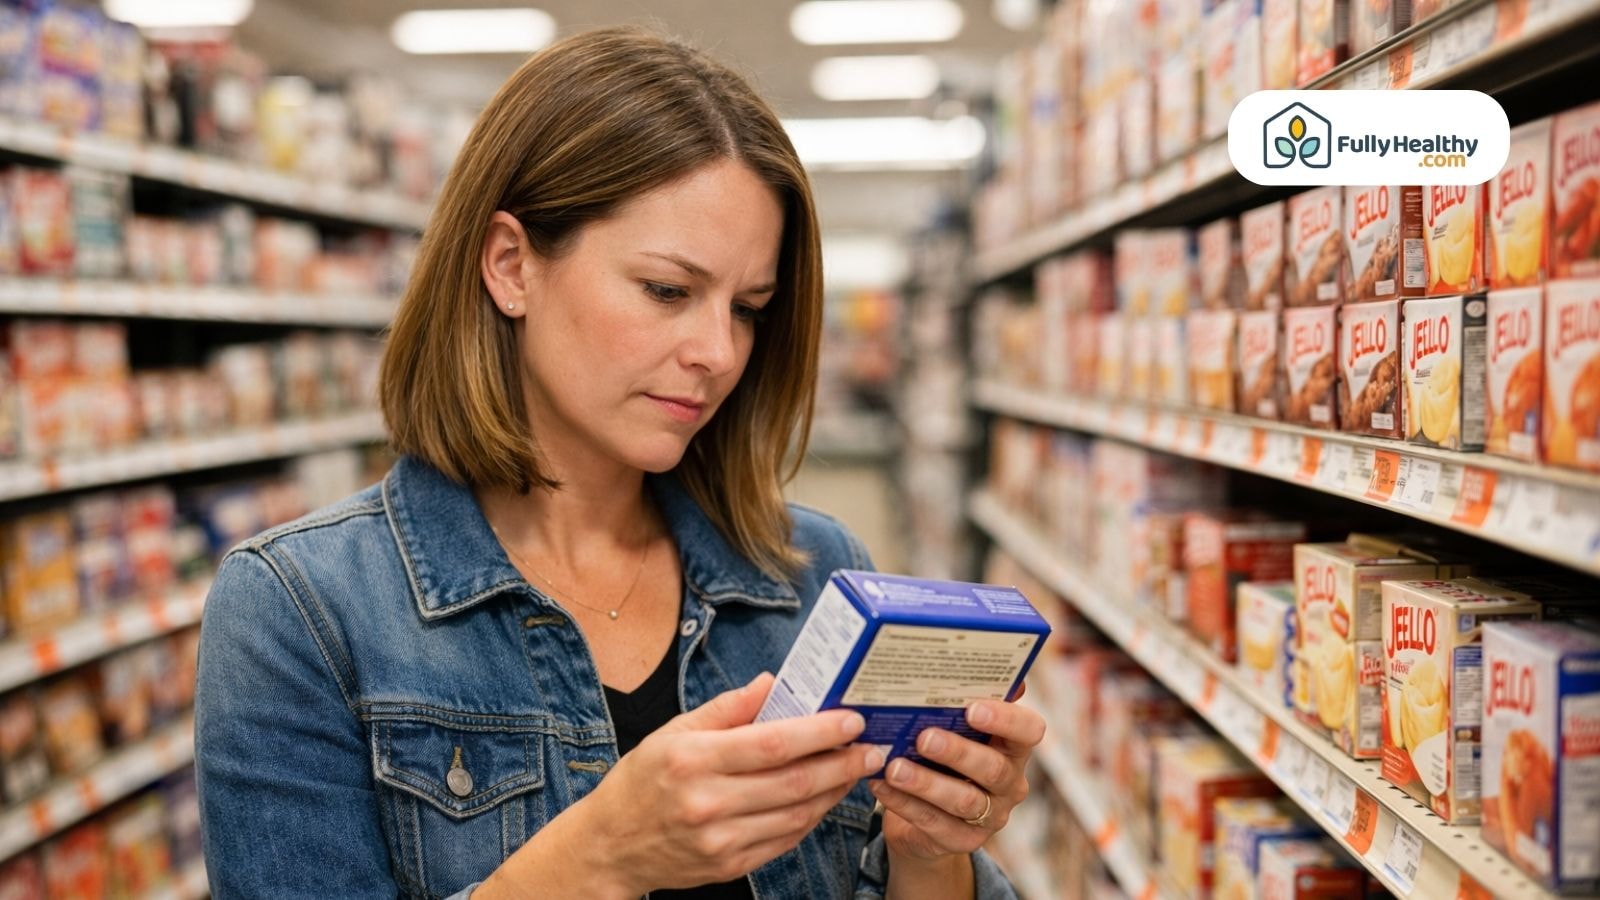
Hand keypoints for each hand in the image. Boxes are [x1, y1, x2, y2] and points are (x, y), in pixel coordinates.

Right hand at [582, 673, 883, 893]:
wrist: (610, 846)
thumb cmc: (643, 780)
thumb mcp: (674, 731)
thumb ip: (727, 708)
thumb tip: (773, 683)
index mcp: (693, 759)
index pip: (772, 743)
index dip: (820, 732)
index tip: (852, 720)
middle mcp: (707, 802)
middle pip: (794, 782)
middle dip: (843, 763)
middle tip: (872, 747)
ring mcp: (720, 840)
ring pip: (797, 814)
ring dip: (835, 791)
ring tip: (855, 769)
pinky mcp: (730, 866)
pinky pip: (786, 840)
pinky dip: (812, 817)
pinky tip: (824, 797)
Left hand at [867, 699, 1044, 861]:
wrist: (927, 817)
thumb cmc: (941, 758)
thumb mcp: (952, 730)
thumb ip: (957, 703)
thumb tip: (955, 662)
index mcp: (1013, 747)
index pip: (1029, 731)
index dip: (1006, 720)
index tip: (972, 708)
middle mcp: (1010, 783)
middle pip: (993, 768)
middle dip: (957, 752)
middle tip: (924, 738)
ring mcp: (990, 816)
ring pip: (962, 801)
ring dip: (926, 782)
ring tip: (894, 767)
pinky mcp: (963, 841)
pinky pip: (933, 824)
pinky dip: (904, 803)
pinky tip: (880, 785)